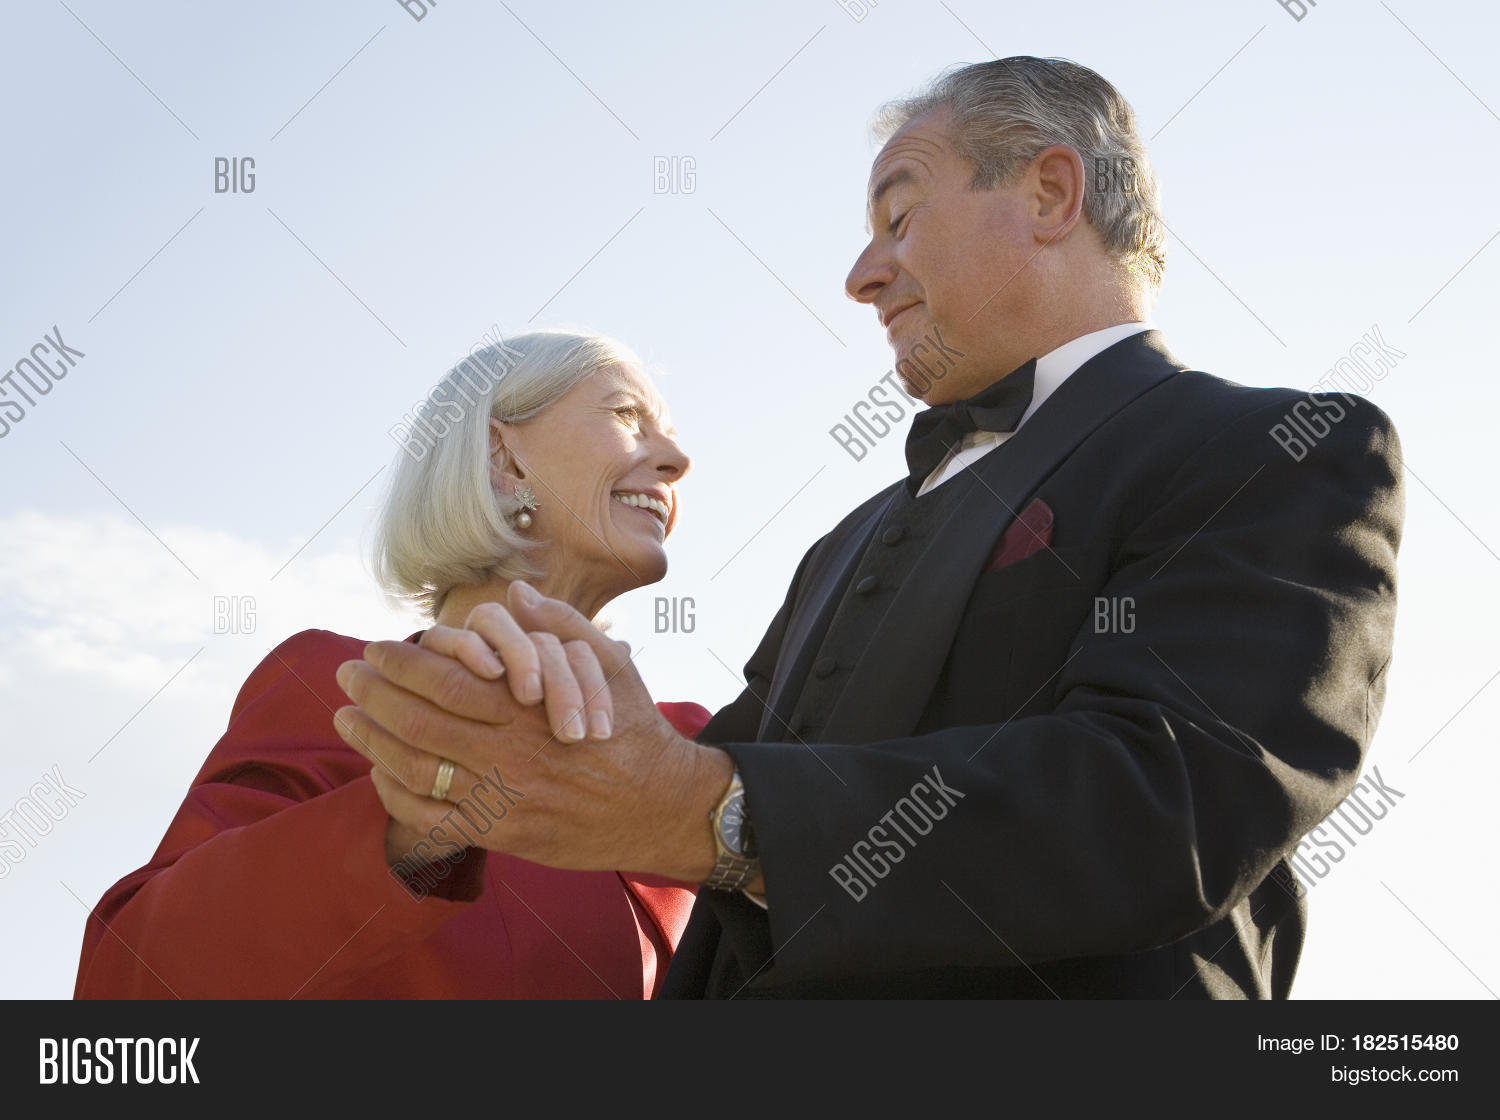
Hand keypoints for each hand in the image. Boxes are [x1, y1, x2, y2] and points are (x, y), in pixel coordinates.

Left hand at [335, 601, 613, 873]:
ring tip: (347, 720)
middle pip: (419, 721)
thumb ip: (563, 626)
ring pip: (418, 769)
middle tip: (345, 676)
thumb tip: (518, 594)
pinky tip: (381, 773)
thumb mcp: (613, 664)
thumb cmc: (634, 729)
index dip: (401, 663)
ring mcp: (502, 797)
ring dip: (373, 742)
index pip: (446, 679)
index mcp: (529, 707)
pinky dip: (397, 796)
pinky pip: (432, 818)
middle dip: (373, 696)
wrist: (661, 805)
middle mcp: (508, 752)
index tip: (375, 647)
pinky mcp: (503, 834)